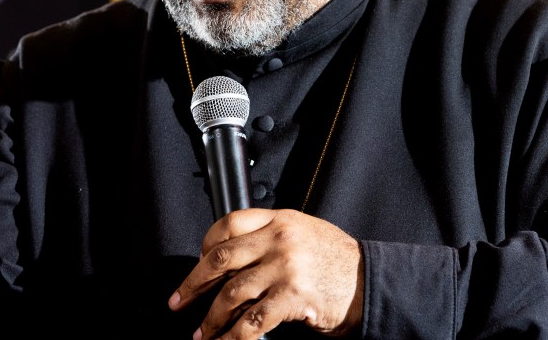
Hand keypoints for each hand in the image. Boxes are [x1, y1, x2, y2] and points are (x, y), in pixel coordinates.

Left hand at [168, 208, 363, 338]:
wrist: (368, 281)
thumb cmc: (336, 259)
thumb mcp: (303, 231)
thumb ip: (270, 236)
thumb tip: (231, 256)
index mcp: (279, 219)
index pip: (228, 224)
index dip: (206, 244)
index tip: (197, 262)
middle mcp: (279, 239)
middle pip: (221, 258)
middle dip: (194, 283)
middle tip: (179, 300)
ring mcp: (285, 268)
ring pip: (232, 294)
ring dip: (211, 318)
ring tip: (202, 332)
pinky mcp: (292, 297)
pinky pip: (252, 321)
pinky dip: (234, 337)